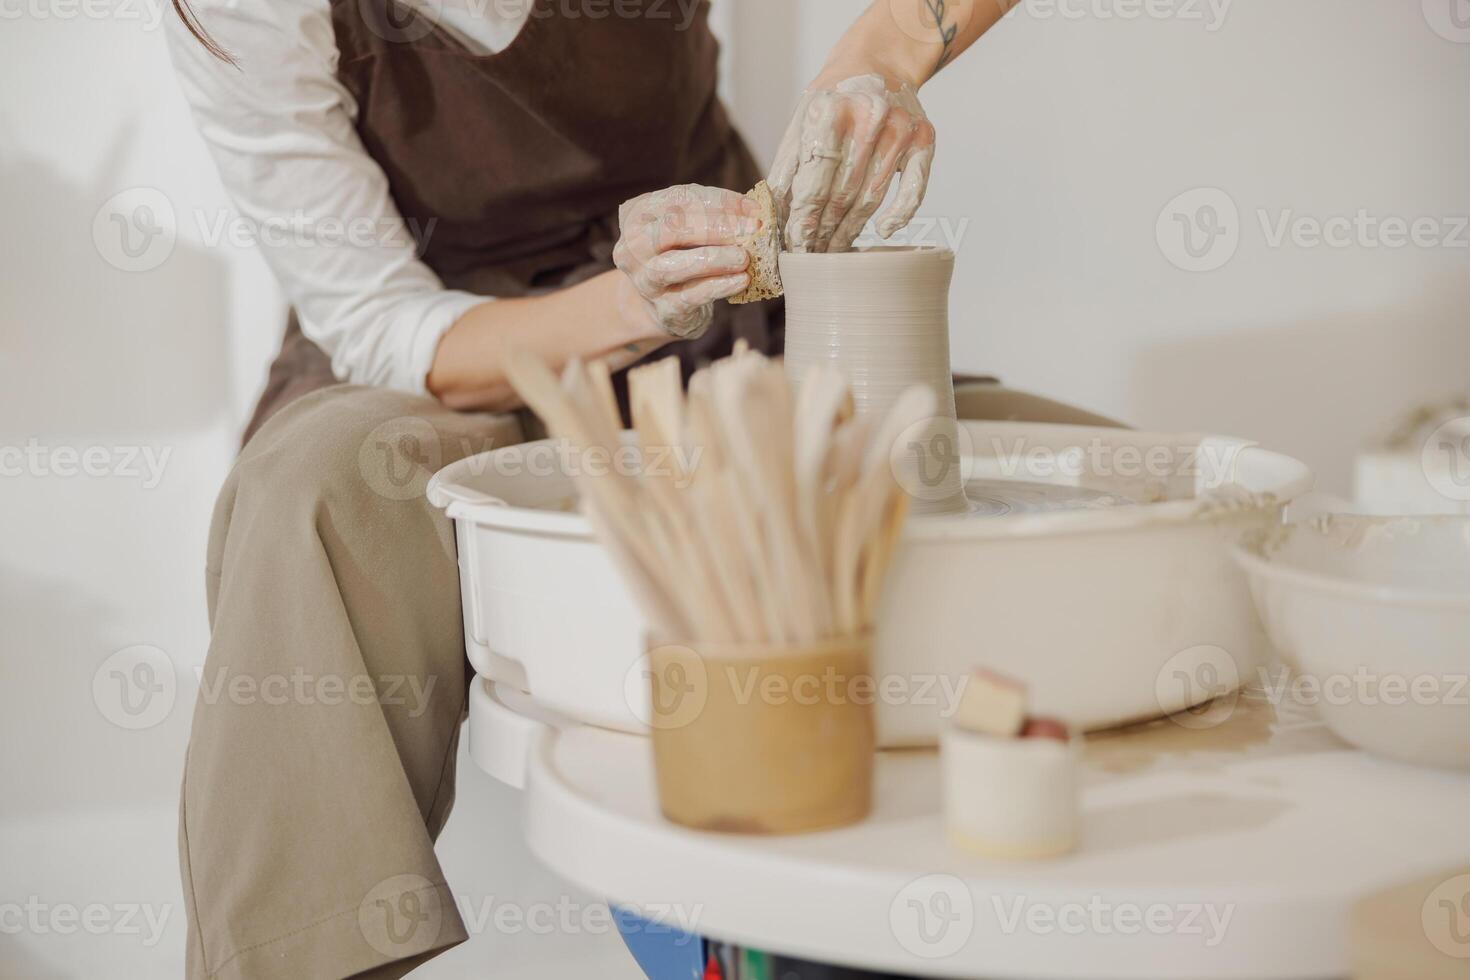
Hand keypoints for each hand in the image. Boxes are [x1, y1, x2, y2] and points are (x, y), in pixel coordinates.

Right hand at [613, 184, 758, 339]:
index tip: (753, 208)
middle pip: (672, 228)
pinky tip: (741, 280)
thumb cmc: (683, 255)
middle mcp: (634, 246)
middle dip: (717, 227)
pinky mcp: (663, 309)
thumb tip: (753, 210)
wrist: (667, 306)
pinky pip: (691, 296)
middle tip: (752, 229)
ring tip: (745, 257)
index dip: (719, 201)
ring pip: (676, 265)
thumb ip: (715, 215)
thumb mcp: (691, 229)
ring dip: (716, 258)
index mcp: (638, 215)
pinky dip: (719, 286)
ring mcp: (645, 280)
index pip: (679, 199)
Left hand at [768, 73, 935, 253]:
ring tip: (834, 250)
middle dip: (823, 231)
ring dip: (851, 230)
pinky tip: (882, 231)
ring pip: (872, 197)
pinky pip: (914, 188)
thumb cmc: (834, 98)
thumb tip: (771, 215)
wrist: (879, 61)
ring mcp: (900, 129)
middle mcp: (869, 117)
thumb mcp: (801, 120)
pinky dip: (899, 215)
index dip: (803, 219)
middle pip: (842, 194)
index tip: (794, 245)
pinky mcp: (924, 139)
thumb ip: (787, 166)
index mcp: (830, 110)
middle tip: (811, 255)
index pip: (814, 180)